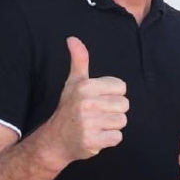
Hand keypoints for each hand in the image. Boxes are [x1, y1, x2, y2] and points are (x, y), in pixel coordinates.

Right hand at [49, 37, 128, 163]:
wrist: (55, 140)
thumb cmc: (69, 108)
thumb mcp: (74, 82)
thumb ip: (79, 60)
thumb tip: (72, 38)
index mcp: (86, 86)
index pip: (121, 87)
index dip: (112, 95)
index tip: (98, 100)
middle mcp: (87, 103)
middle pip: (124, 105)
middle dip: (113, 111)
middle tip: (97, 115)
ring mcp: (89, 123)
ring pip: (122, 121)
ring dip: (111, 126)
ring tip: (96, 125)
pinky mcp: (92, 141)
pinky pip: (117, 138)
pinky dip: (109, 139)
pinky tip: (96, 136)